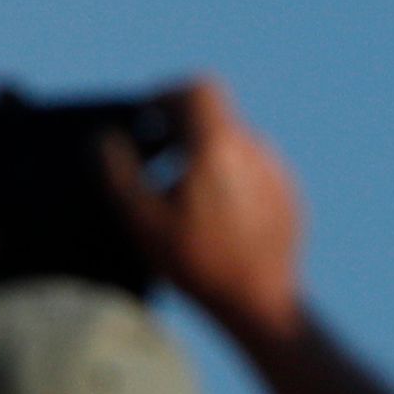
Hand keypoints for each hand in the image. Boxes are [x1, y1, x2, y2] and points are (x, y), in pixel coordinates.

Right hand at [107, 77, 307, 351]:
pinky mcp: (288, 196)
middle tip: (155, 156)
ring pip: (233, 144)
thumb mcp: (141, 220)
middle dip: (180, 128)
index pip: (195, 89)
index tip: (145, 114)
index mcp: (217, 145)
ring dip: (204, 155)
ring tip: (180, 195)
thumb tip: (105, 139)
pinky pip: (254, 171)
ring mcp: (276, 172)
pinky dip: (229, 179)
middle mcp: (253, 149)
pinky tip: (214, 218)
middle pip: (213, 116)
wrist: (260, 304)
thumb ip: (117, 171)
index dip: (166, 94)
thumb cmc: (196, 263)